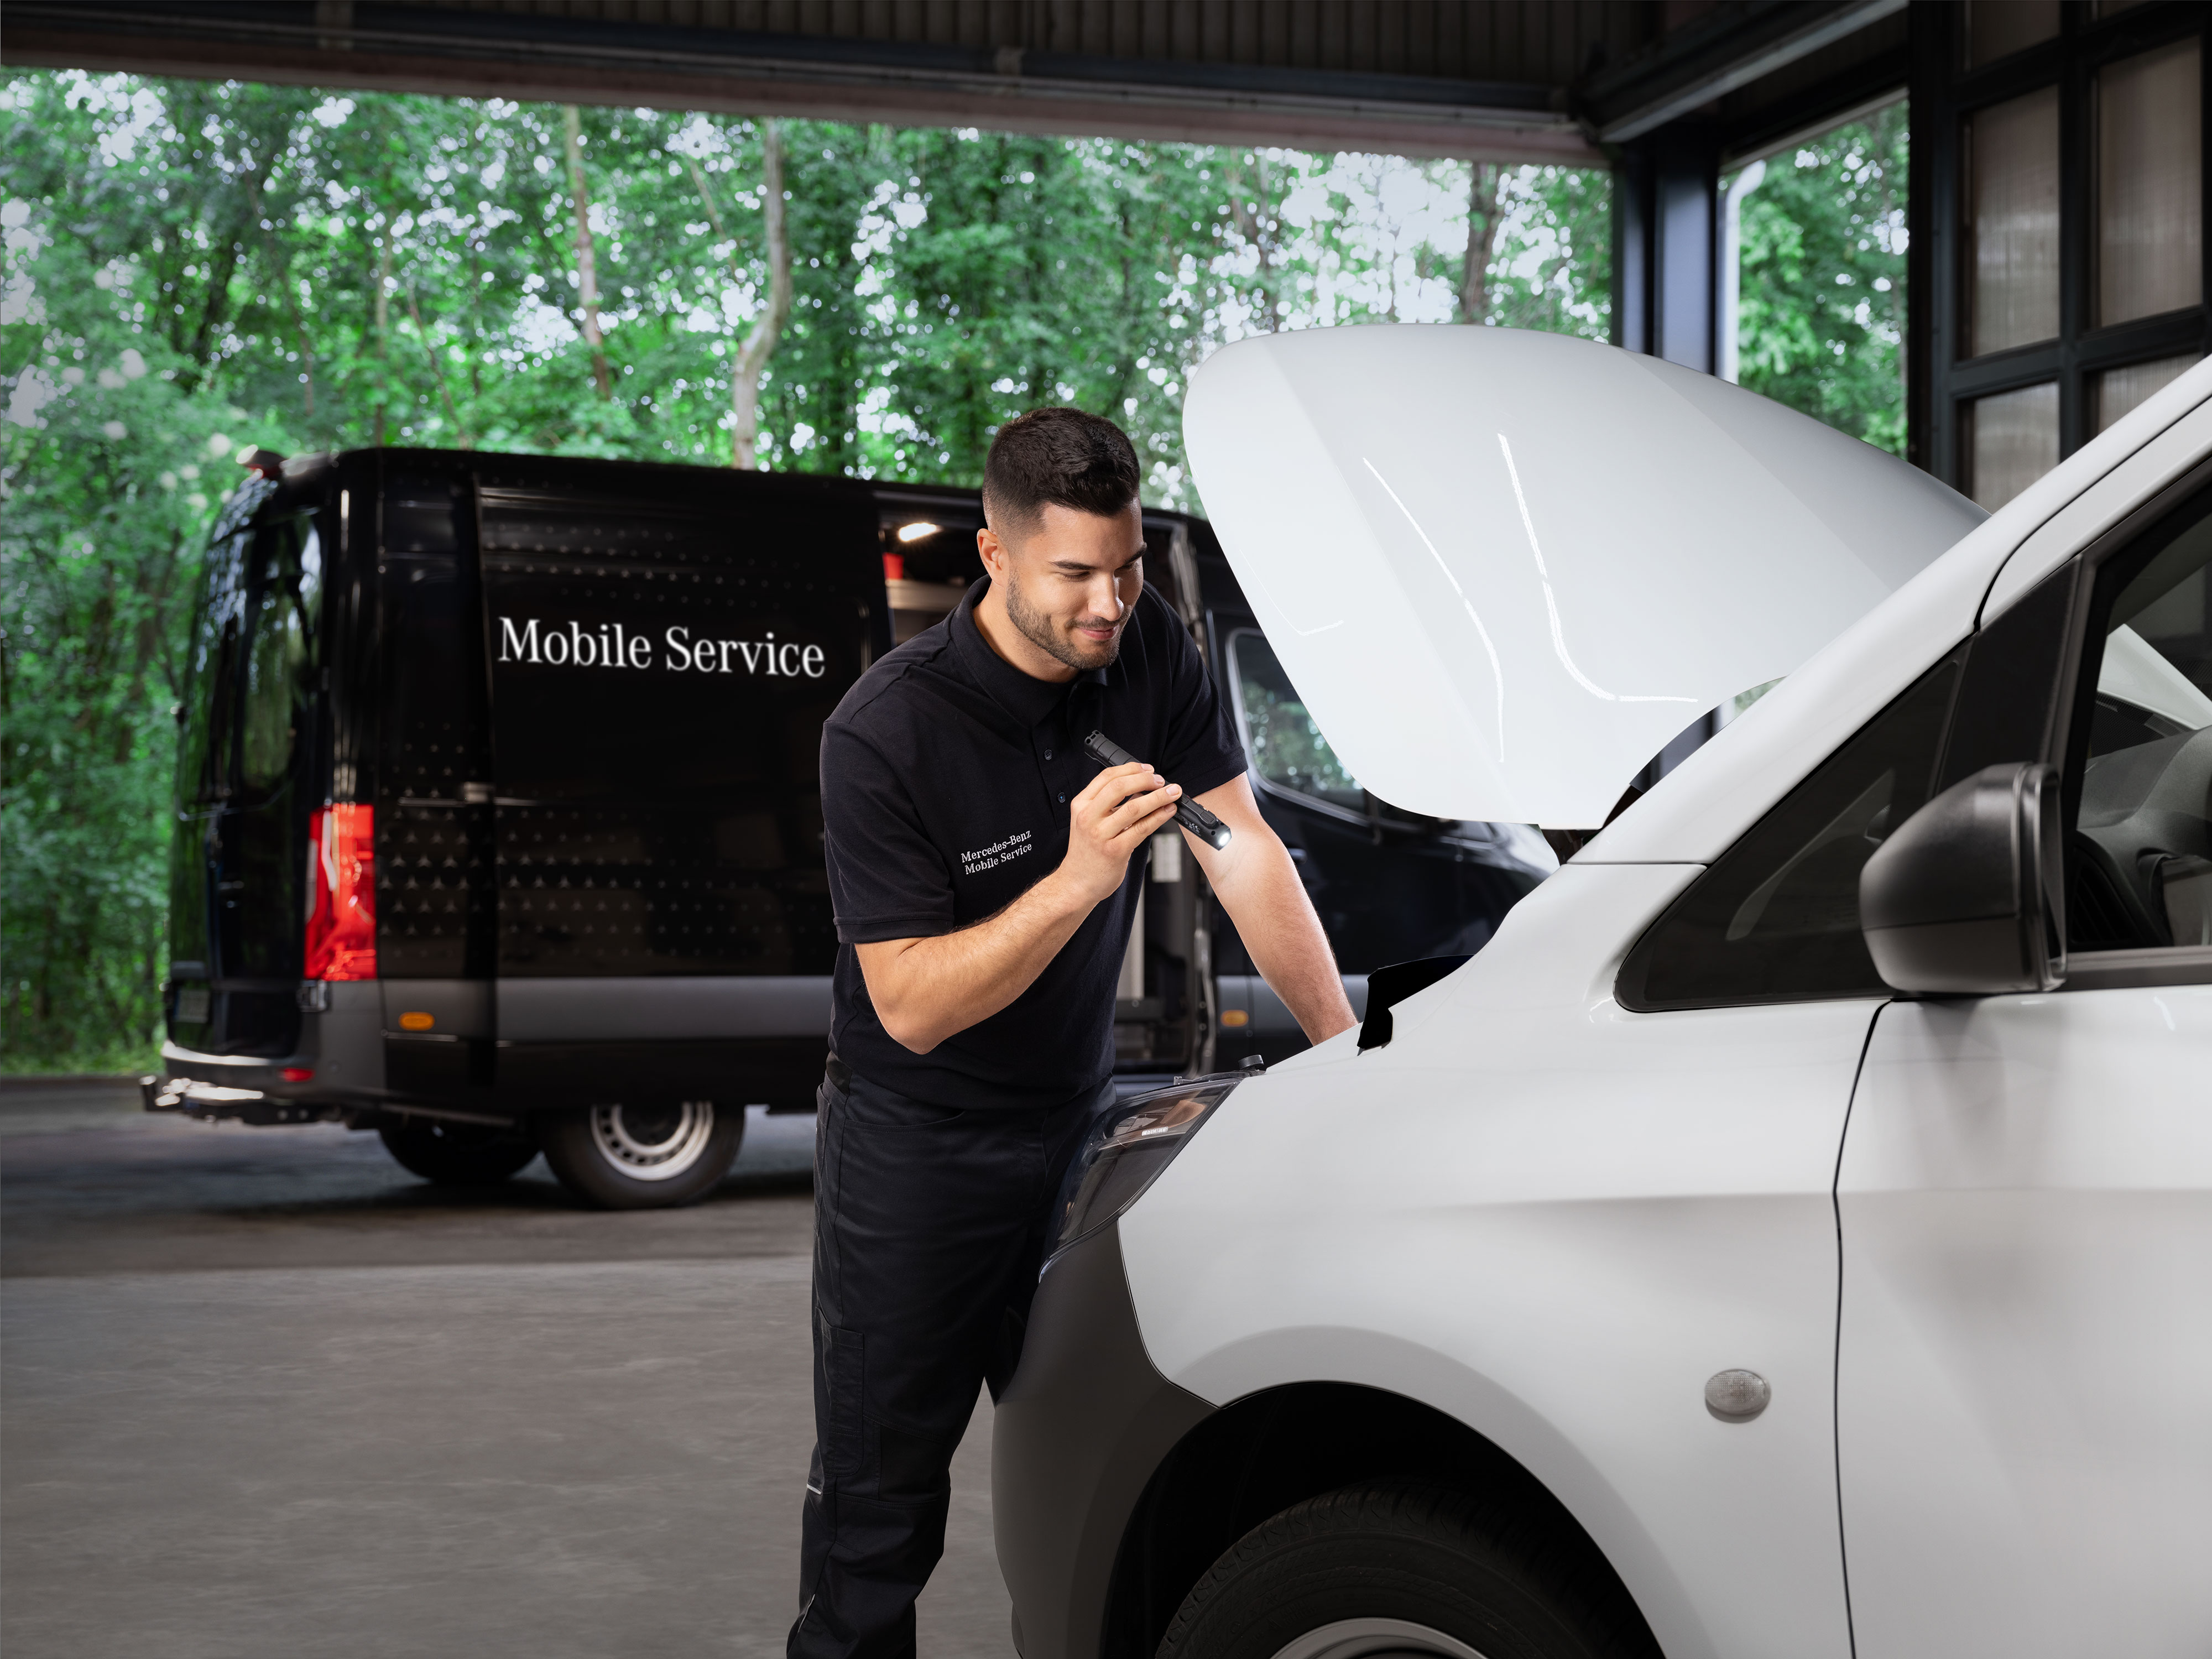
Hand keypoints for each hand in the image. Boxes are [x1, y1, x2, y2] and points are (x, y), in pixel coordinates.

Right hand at [1056, 760, 1179, 907]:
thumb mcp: (1087, 821)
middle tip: (1161, 781)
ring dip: (1158, 797)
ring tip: (1172, 793)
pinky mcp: (1115, 851)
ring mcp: (1101, 834)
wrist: (1077, 883)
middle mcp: (1088, 817)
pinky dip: (1158, 817)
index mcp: (1081, 805)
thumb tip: (1140, 788)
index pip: (1106, 777)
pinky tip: (1167, 811)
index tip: (1148, 769)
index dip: (1131, 769)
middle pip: (1120, 787)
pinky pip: (1141, 829)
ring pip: (1134, 808)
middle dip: (1145, 780)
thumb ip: (1106, 804)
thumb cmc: (1086, 852)